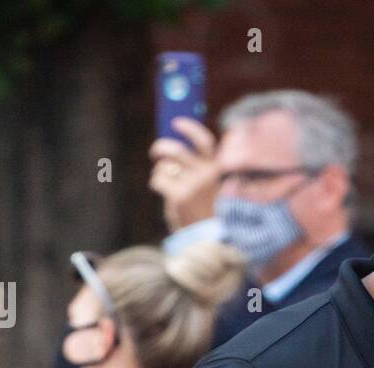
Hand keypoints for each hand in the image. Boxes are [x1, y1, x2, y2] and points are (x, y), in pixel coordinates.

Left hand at [148, 117, 219, 231]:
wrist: (208, 238)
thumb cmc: (206, 210)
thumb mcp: (209, 185)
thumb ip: (197, 167)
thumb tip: (172, 146)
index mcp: (218, 169)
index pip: (205, 141)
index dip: (189, 128)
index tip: (176, 123)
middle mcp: (208, 174)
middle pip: (177, 150)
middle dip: (161, 147)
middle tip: (156, 153)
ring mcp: (194, 185)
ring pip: (165, 166)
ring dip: (160, 171)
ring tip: (164, 182)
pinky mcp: (180, 196)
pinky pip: (158, 179)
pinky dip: (156, 183)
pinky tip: (163, 192)